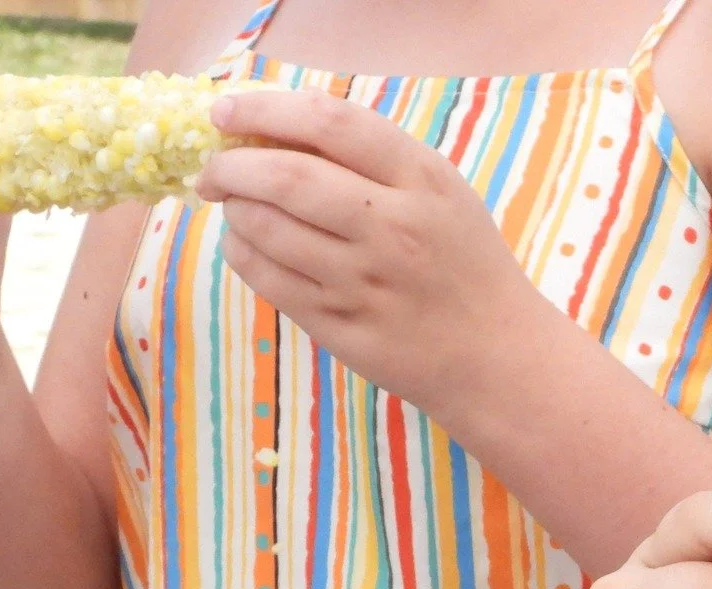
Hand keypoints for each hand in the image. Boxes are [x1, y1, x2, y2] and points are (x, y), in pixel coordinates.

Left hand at [198, 89, 534, 404]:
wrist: (498, 357)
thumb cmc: (463, 264)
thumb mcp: (441, 193)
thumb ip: (373, 158)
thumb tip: (275, 129)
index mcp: (422, 181)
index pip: (327, 123)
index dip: (264, 108)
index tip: (226, 110)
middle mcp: (393, 229)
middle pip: (285, 178)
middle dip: (230, 166)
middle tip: (214, 169)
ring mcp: (366, 284)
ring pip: (267, 231)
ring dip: (235, 211)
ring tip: (235, 207)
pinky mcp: (345, 330)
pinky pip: (270, 282)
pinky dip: (243, 254)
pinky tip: (246, 245)